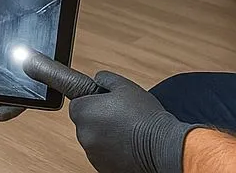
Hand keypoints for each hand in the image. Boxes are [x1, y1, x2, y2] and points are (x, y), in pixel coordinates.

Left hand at [71, 72, 197, 172]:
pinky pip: (103, 155)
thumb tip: (97, 79)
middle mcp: (83, 135)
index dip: (91, 102)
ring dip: (104, 136)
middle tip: (118, 117)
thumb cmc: (145, 117)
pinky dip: (111, 151)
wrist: (165, 147)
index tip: (103, 104)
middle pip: (84, 123)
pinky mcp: (104, 168)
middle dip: (98, 119)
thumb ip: (104, 78)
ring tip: (126, 132)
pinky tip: (127, 145)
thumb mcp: (123, 86)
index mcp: (83, 112)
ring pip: (94, 140)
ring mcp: (93, 154)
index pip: (77, 104)